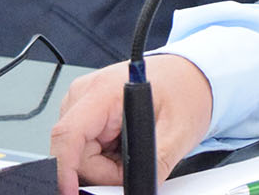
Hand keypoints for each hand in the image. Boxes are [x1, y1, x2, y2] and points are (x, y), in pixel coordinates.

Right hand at [50, 55, 213, 194]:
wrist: (193, 74)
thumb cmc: (187, 90)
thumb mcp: (179, 131)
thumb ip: (155, 164)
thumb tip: (139, 188)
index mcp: (106, 90)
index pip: (68, 134)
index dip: (65, 169)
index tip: (74, 192)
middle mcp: (87, 92)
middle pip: (75, 151)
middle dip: (103, 169)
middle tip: (133, 165)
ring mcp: (84, 100)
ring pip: (79, 152)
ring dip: (105, 162)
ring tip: (133, 146)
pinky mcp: (87, 110)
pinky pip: (85, 146)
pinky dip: (104, 154)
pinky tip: (124, 143)